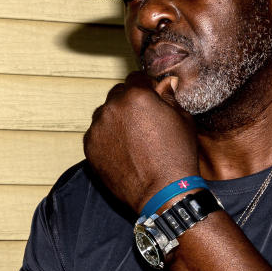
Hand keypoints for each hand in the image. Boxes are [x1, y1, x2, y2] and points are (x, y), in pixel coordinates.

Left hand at [83, 71, 198, 212]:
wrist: (162, 192)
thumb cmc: (176, 157)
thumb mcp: (182, 120)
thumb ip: (169, 97)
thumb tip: (166, 83)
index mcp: (136, 95)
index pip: (136, 78)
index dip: (147, 87)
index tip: (153, 97)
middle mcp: (112, 107)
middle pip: (118, 94)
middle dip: (130, 103)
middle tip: (144, 122)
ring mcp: (98, 128)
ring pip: (105, 114)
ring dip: (116, 119)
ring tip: (133, 139)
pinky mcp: (90, 147)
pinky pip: (97, 133)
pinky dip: (107, 138)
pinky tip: (124, 150)